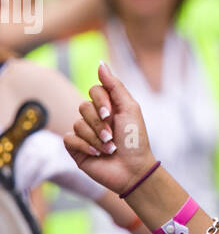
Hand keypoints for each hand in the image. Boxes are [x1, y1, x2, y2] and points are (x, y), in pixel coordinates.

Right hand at [63, 60, 155, 195]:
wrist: (133, 170)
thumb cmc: (135, 140)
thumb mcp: (129, 109)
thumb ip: (115, 86)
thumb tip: (100, 63)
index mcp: (108, 106)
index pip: (94, 90)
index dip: (101, 102)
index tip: (112, 114)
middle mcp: (94, 117)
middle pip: (83, 107)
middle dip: (100, 124)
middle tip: (113, 136)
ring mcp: (84, 132)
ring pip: (77, 124)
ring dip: (96, 138)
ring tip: (109, 149)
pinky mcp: (75, 148)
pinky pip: (69, 138)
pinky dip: (84, 146)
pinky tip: (97, 154)